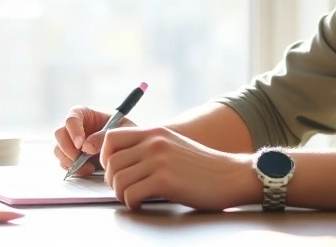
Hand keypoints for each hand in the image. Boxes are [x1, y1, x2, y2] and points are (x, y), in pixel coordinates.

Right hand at [53, 106, 136, 175]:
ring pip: (58, 150)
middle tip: (80, 159)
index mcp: (84, 114)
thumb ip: (104, 136)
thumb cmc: (124, 131)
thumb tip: (86, 147)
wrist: (128, 145)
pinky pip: (64, 163)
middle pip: (59, 134)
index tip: (81, 144)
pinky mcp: (72, 156)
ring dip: (70, 161)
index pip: (72, 118)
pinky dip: (73, 169)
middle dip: (68, 148)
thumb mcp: (121, 129)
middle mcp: (74, 127)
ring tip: (88, 167)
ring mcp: (71, 142)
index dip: (74, 131)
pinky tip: (88, 170)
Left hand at [100, 126, 258, 210]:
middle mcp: (154, 143)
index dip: (105, 156)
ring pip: (118, 180)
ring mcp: (159, 161)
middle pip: (111, 162)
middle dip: (113, 180)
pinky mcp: (165, 181)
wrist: (230, 175)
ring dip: (122, 194)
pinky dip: (132, 203)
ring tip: (135, 197)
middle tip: (125, 189)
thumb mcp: (174, 146)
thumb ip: (149, 147)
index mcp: (155, 132)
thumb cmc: (202, 167)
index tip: (114, 170)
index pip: (111, 137)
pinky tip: (143, 203)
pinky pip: (131, 194)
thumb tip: (121, 161)